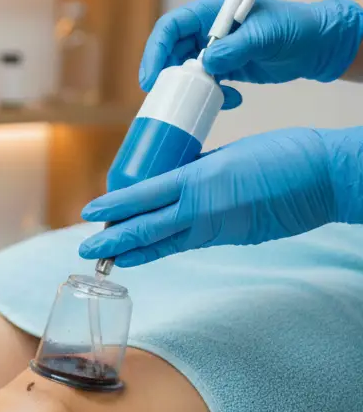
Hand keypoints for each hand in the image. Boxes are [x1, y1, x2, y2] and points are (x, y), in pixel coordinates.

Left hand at [78, 127, 362, 266]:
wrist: (326, 177)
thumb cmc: (284, 154)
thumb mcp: (231, 153)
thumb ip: (200, 169)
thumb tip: (174, 181)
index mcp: (199, 177)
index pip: (145, 195)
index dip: (115, 206)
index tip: (90, 211)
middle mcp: (202, 206)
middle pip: (146, 226)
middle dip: (112, 240)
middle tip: (85, 249)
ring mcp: (216, 226)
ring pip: (163, 241)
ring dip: (132, 251)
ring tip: (107, 258)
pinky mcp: (230, 238)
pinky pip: (187, 244)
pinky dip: (162, 249)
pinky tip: (146, 254)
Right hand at [140, 0, 362, 107]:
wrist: (317, 46)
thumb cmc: (295, 29)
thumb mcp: (266, 35)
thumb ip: (234, 48)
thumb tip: (204, 63)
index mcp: (213, 10)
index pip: (172, 27)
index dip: (156, 50)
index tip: (151, 77)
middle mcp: (208, 28)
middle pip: (172, 51)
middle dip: (169, 75)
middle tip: (168, 97)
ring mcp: (215, 48)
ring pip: (186, 70)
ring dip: (193, 88)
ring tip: (208, 98)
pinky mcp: (223, 67)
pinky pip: (204, 83)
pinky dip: (212, 95)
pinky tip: (231, 99)